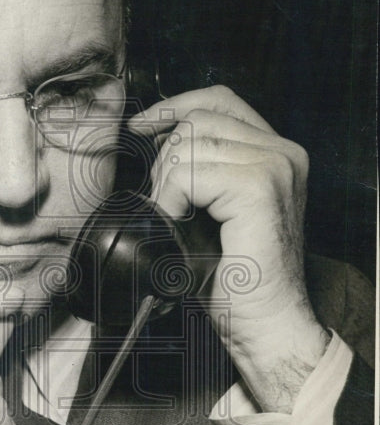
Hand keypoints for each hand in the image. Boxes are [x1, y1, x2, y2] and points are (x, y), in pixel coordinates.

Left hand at [129, 86, 328, 410]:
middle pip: (198, 120)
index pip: (219, 101)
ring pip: (188, 145)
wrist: (264, 324)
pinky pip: (189, 173)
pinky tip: (179, 226)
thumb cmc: (234, 279)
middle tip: (166, 205)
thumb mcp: (210, 212)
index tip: (141, 126)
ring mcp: (275, 166)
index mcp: (275, 153)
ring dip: (166, 185)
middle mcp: (283, 152)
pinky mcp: (259, 187)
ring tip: (177, 221)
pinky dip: (171, 199)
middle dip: (165, 159)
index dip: (174, 107)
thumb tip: (154, 135)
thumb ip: (197, 170)